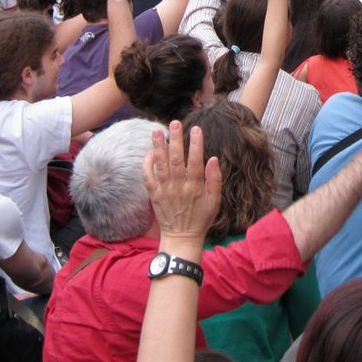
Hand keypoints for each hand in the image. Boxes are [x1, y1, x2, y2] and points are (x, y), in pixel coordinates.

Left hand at [142, 120, 221, 241]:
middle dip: (175, 140)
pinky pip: (148, 177)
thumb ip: (214, 179)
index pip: (196, 161)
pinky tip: (149, 152)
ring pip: (160, 165)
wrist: (182, 238)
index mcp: (195, 187)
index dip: (196, 144)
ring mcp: (164, 190)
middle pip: (176, 159)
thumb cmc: (201, 218)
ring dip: (158, 147)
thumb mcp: (214, 201)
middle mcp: (178, 187)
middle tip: (174, 123)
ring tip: (156, 131)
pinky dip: (147, 164)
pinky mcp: (154, 195)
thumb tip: (213, 159)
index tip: (196, 129)